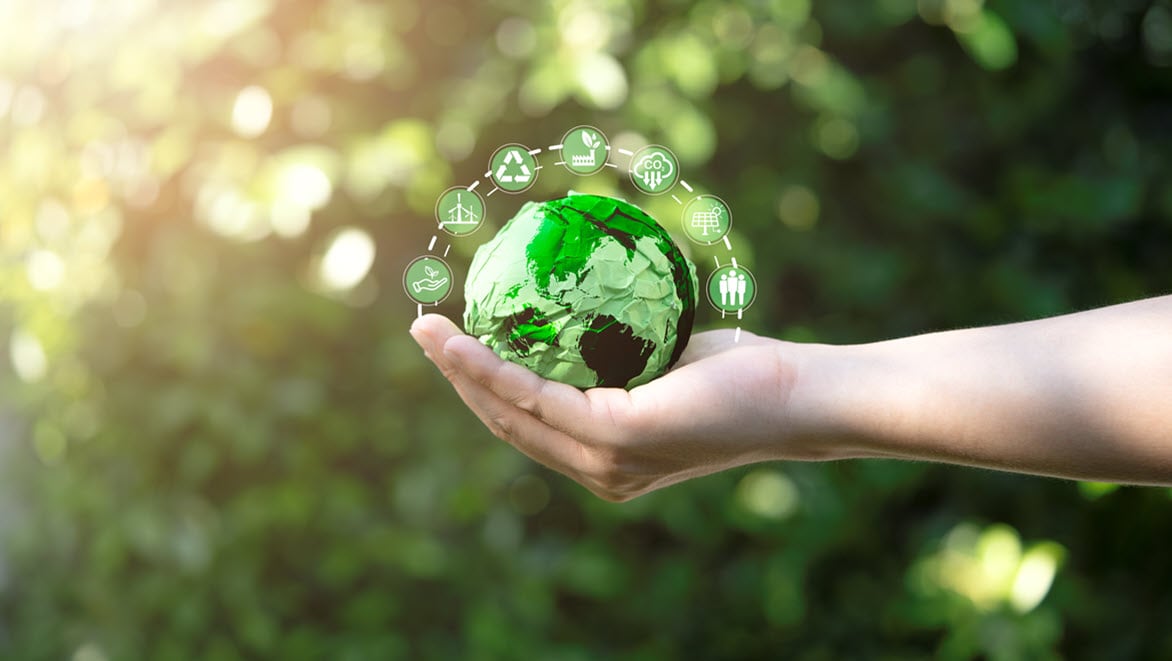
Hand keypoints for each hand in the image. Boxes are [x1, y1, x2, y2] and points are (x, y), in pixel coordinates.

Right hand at [410, 314, 811, 500]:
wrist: (798, 396)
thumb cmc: (743, 374)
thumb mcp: (666, 363)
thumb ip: (623, 355)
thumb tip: (588, 308)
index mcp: (607, 461)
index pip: (530, 426)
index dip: (481, 388)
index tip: (452, 345)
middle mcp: (599, 473)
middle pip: (506, 425)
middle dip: (456, 378)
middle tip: (423, 331)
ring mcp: (605, 463)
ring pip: (510, 413)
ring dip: (460, 371)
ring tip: (426, 330)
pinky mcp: (615, 438)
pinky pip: (537, 397)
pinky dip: (493, 368)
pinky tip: (466, 342)